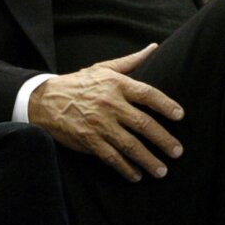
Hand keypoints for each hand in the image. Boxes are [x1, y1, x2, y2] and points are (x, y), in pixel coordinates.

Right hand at [29, 44, 184, 181]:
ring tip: (162, 170)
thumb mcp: (103, 68)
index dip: (166, 105)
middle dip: (163, 139)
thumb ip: (131, 61)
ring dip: (148, 159)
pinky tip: (136, 176)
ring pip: (130, 145)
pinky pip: (111, 157)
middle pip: (143, 123)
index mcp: (115, 84)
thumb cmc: (78, 83)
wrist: (44, 99)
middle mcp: (109, 104)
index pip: (147, 94)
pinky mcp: (88, 140)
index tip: (180, 116)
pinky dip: (125, 168)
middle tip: (177, 152)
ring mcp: (99, 124)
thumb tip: (154, 48)